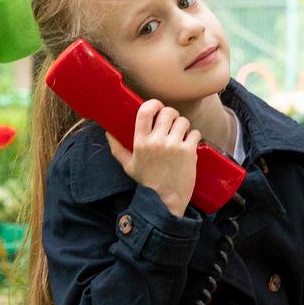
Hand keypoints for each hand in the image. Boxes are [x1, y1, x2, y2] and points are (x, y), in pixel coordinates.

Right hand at [104, 99, 199, 216]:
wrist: (165, 201)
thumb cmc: (147, 182)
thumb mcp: (128, 165)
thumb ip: (117, 148)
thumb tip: (108, 133)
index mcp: (140, 142)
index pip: (146, 111)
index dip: (154, 104)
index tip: (158, 107)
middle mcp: (156, 141)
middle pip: (168, 112)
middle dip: (171, 115)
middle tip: (172, 124)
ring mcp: (173, 146)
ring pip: (183, 121)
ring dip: (183, 126)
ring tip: (181, 135)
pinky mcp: (188, 152)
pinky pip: (195, 133)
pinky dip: (194, 137)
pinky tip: (189, 145)